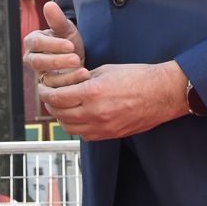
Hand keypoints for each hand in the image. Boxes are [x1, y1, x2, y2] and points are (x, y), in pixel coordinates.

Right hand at [23, 2, 88, 90]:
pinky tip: (82, 82)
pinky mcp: (48, 89)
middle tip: (76, 59)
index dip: (53, 45)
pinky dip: (69, 86)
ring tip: (84, 72)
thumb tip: (49, 4)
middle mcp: (31, 59)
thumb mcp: (66, 30)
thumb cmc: (69, 41)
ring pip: (46, 78)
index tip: (70, 45)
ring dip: (66, 76)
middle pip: (38, 62)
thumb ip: (57, 19)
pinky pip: (55, 91)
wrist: (78, 59)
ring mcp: (38, 75)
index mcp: (33, 42)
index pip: (36, 43)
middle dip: (58, 61)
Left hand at [39, 60, 187, 139]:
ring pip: (69, 127)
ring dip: (62, 116)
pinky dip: (76, 125)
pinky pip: (84, 134)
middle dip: (50, 103)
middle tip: (50, 93)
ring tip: (63, 104)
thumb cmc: (138, 77)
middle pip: (59, 113)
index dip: (45, 91)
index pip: (56, 97)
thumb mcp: (105, 70)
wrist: (163, 93)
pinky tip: (79, 114)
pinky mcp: (110, 135)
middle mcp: (95, 113)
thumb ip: (83, 79)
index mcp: (92, 92)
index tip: (43, 85)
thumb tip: (66, 85)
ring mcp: (103, 127)